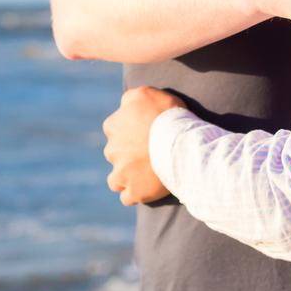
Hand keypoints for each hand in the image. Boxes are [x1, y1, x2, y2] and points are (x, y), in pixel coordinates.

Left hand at [102, 86, 183, 205]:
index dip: (129, 131)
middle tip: (148, 153)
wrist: (179, 143)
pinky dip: (135, 194)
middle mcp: (112, 150)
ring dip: (126, 177)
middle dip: (127, 155)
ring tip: (145, 175)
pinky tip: (146, 189)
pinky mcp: (134, 192)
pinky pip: (127, 197)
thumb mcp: (145, 93)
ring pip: (116, 179)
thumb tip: (124, 106)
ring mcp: (121, 173)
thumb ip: (130, 99)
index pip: (114, 129)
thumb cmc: (166, 115)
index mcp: (113, 126)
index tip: (143, 133)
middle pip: (115, 154)